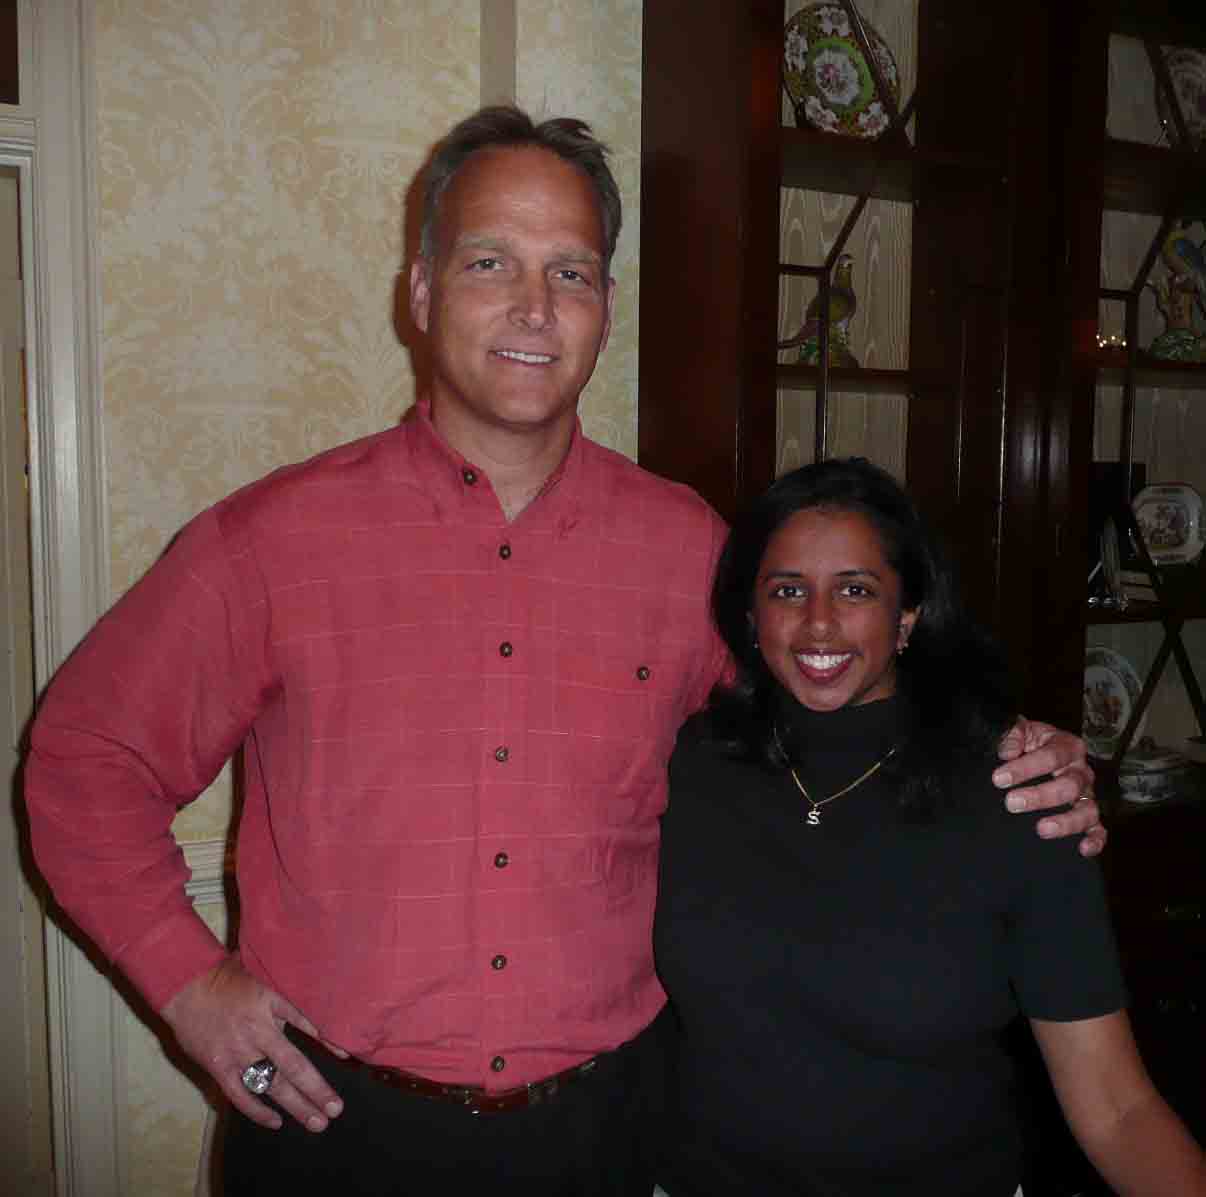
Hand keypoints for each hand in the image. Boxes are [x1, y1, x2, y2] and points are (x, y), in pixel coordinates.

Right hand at [161, 956, 346, 1131]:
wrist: (186, 985)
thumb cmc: (227, 978)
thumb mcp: (263, 978)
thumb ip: (285, 995)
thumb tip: (314, 1002)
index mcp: (272, 1004)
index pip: (306, 1022)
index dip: (328, 1040)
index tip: (346, 1056)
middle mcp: (258, 1031)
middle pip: (293, 1065)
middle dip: (316, 1090)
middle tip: (336, 1110)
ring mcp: (238, 1052)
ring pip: (272, 1084)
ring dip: (296, 1106)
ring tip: (317, 1122)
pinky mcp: (218, 1066)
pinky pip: (241, 1094)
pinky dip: (258, 1110)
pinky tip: (275, 1121)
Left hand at [993, 718, 1106, 856]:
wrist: (1036, 749)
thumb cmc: (1027, 742)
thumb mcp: (1020, 730)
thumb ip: (1012, 735)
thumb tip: (1007, 753)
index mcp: (1066, 746)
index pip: (1051, 756)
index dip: (1025, 768)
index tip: (998, 779)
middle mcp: (1080, 771)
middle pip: (1069, 785)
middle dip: (1040, 796)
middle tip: (1012, 803)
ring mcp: (1087, 794)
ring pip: (1087, 809)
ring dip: (1066, 822)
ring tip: (1041, 829)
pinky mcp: (1089, 814)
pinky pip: (1098, 828)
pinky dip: (1096, 840)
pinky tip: (1082, 850)